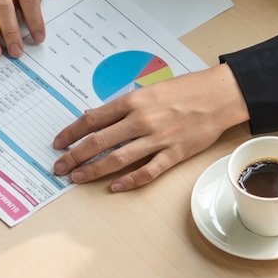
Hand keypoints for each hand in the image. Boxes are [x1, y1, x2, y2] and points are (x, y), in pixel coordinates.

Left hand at [51, 65, 248, 191]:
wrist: (218, 96)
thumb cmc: (185, 90)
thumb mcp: (150, 89)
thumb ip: (125, 105)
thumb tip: (98, 117)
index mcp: (133, 101)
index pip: (93, 119)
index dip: (71, 132)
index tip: (58, 143)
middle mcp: (141, 120)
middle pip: (98, 141)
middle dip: (74, 156)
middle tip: (59, 166)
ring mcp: (157, 139)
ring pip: (117, 158)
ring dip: (93, 170)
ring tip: (77, 178)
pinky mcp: (174, 154)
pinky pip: (147, 171)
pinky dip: (129, 181)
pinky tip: (114, 187)